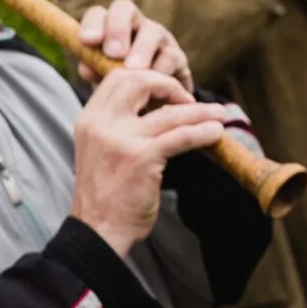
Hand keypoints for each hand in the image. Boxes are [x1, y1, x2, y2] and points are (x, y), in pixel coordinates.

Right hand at [69, 66, 244, 255]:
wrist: (98, 230)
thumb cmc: (104, 195)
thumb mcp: (99, 150)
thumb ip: (116, 126)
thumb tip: (154, 108)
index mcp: (89, 119)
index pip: (118, 78)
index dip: (147, 78)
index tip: (166, 92)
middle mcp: (101, 124)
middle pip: (139, 81)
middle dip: (170, 85)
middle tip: (188, 99)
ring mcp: (122, 139)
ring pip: (170, 113)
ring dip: (199, 112)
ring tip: (218, 115)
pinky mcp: (142, 157)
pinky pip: (181, 136)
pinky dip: (202, 132)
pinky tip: (214, 134)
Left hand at [75, 0, 193, 92]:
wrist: (151, 107)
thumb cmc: (119, 88)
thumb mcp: (101, 80)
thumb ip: (93, 70)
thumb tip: (88, 67)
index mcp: (109, 28)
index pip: (97, 14)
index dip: (92, 24)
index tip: (87, 41)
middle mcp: (134, 25)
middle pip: (124, 9)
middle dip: (117, 29)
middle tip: (113, 53)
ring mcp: (158, 37)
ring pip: (152, 33)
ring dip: (141, 50)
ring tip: (132, 69)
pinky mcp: (177, 56)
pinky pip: (171, 57)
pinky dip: (161, 70)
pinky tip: (153, 84)